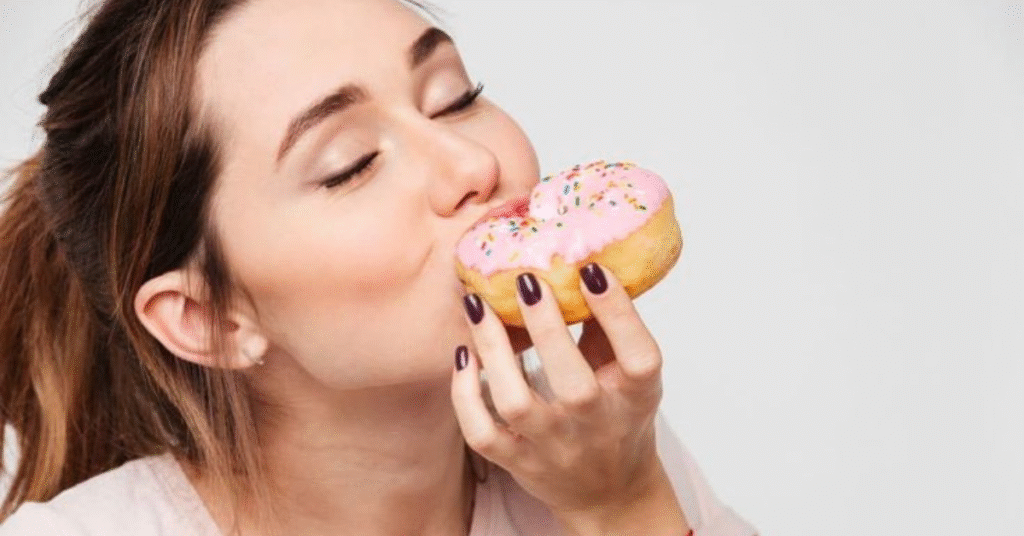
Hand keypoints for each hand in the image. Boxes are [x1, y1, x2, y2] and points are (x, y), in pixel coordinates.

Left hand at [451, 263, 688, 532]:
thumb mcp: (630, 377)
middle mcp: (597, 425)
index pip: (639, 357)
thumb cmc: (617, 419)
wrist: (608, 492)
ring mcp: (554, 447)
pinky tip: (463, 354)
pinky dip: (465, 393)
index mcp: (636, 397)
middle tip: (525, 280)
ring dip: (494, 351)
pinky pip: (481, 433)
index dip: (618, 312)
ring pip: (516, 404)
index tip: (591, 269)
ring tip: (478, 306)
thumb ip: (610, 328)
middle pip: (575, 384)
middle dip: (547, 327)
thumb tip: (581, 265)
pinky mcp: (518, 462)